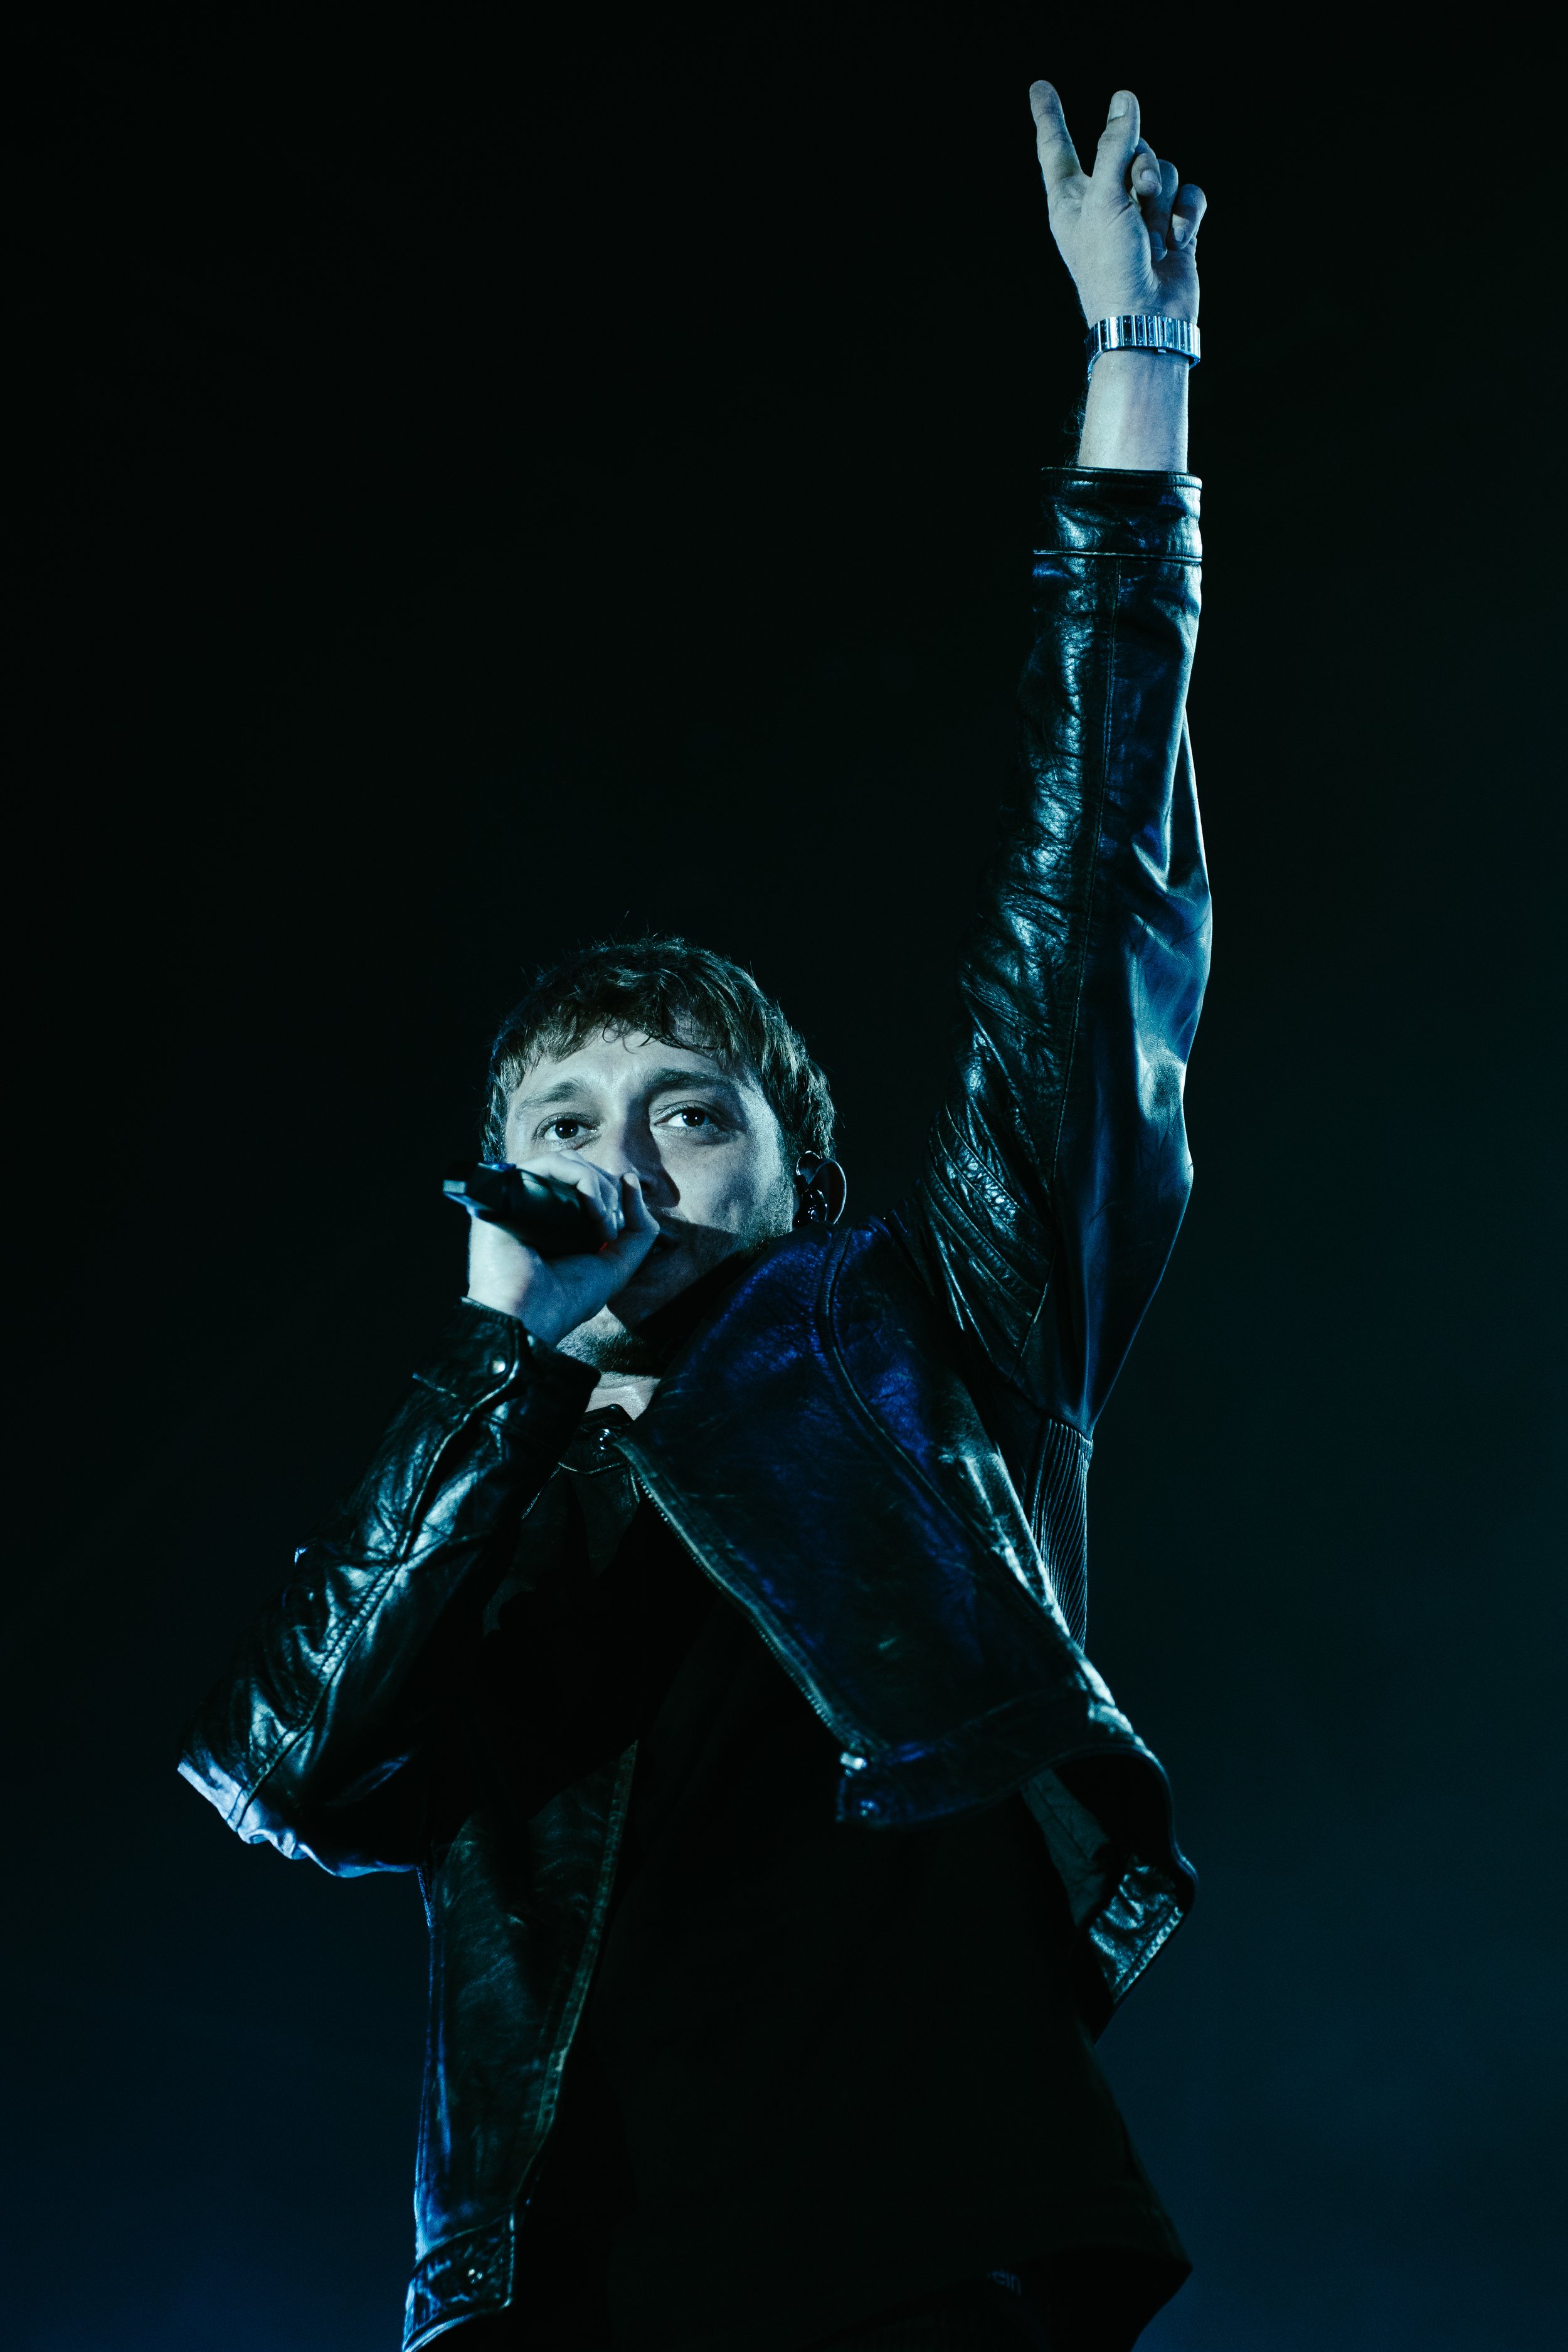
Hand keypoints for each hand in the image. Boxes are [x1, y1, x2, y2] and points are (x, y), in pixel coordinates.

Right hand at [464, 1153, 660, 1346]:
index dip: (614, 1195)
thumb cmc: (566, 1298)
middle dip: (610, 1193)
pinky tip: (592, 1212)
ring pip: (568, 1163)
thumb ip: (638, 1228)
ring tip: (602, 1224)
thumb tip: (631, 1180)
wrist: (529, 1316)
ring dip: (600, 1187)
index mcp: (558, 1220)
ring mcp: (521, 1197)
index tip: (620, 1225)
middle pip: (581, 1169)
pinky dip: (582, 1180)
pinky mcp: (507, 1191)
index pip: (590, 1184)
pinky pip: (549, 1164)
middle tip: (610, 1231)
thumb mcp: (617, 1264)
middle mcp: (537, 1205)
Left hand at [1029, 84, 1203, 328]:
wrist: (1146, 318)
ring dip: (1163, 199)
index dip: (1049, 116)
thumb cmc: (1111, 266)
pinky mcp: (1172, 228)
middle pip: (1130, 148)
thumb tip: (1124, 98)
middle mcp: (1104, 202)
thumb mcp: (1104, 198)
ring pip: (1163, 169)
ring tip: (1153, 234)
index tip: (1040, 87)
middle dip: (1141, 167)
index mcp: (1072, 199)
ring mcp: (1140, 215)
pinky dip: (1186, 215)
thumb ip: (1114, 144)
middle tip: (1139, 198)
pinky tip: (1176, 241)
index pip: (1057, 146)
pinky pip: (1189, 196)